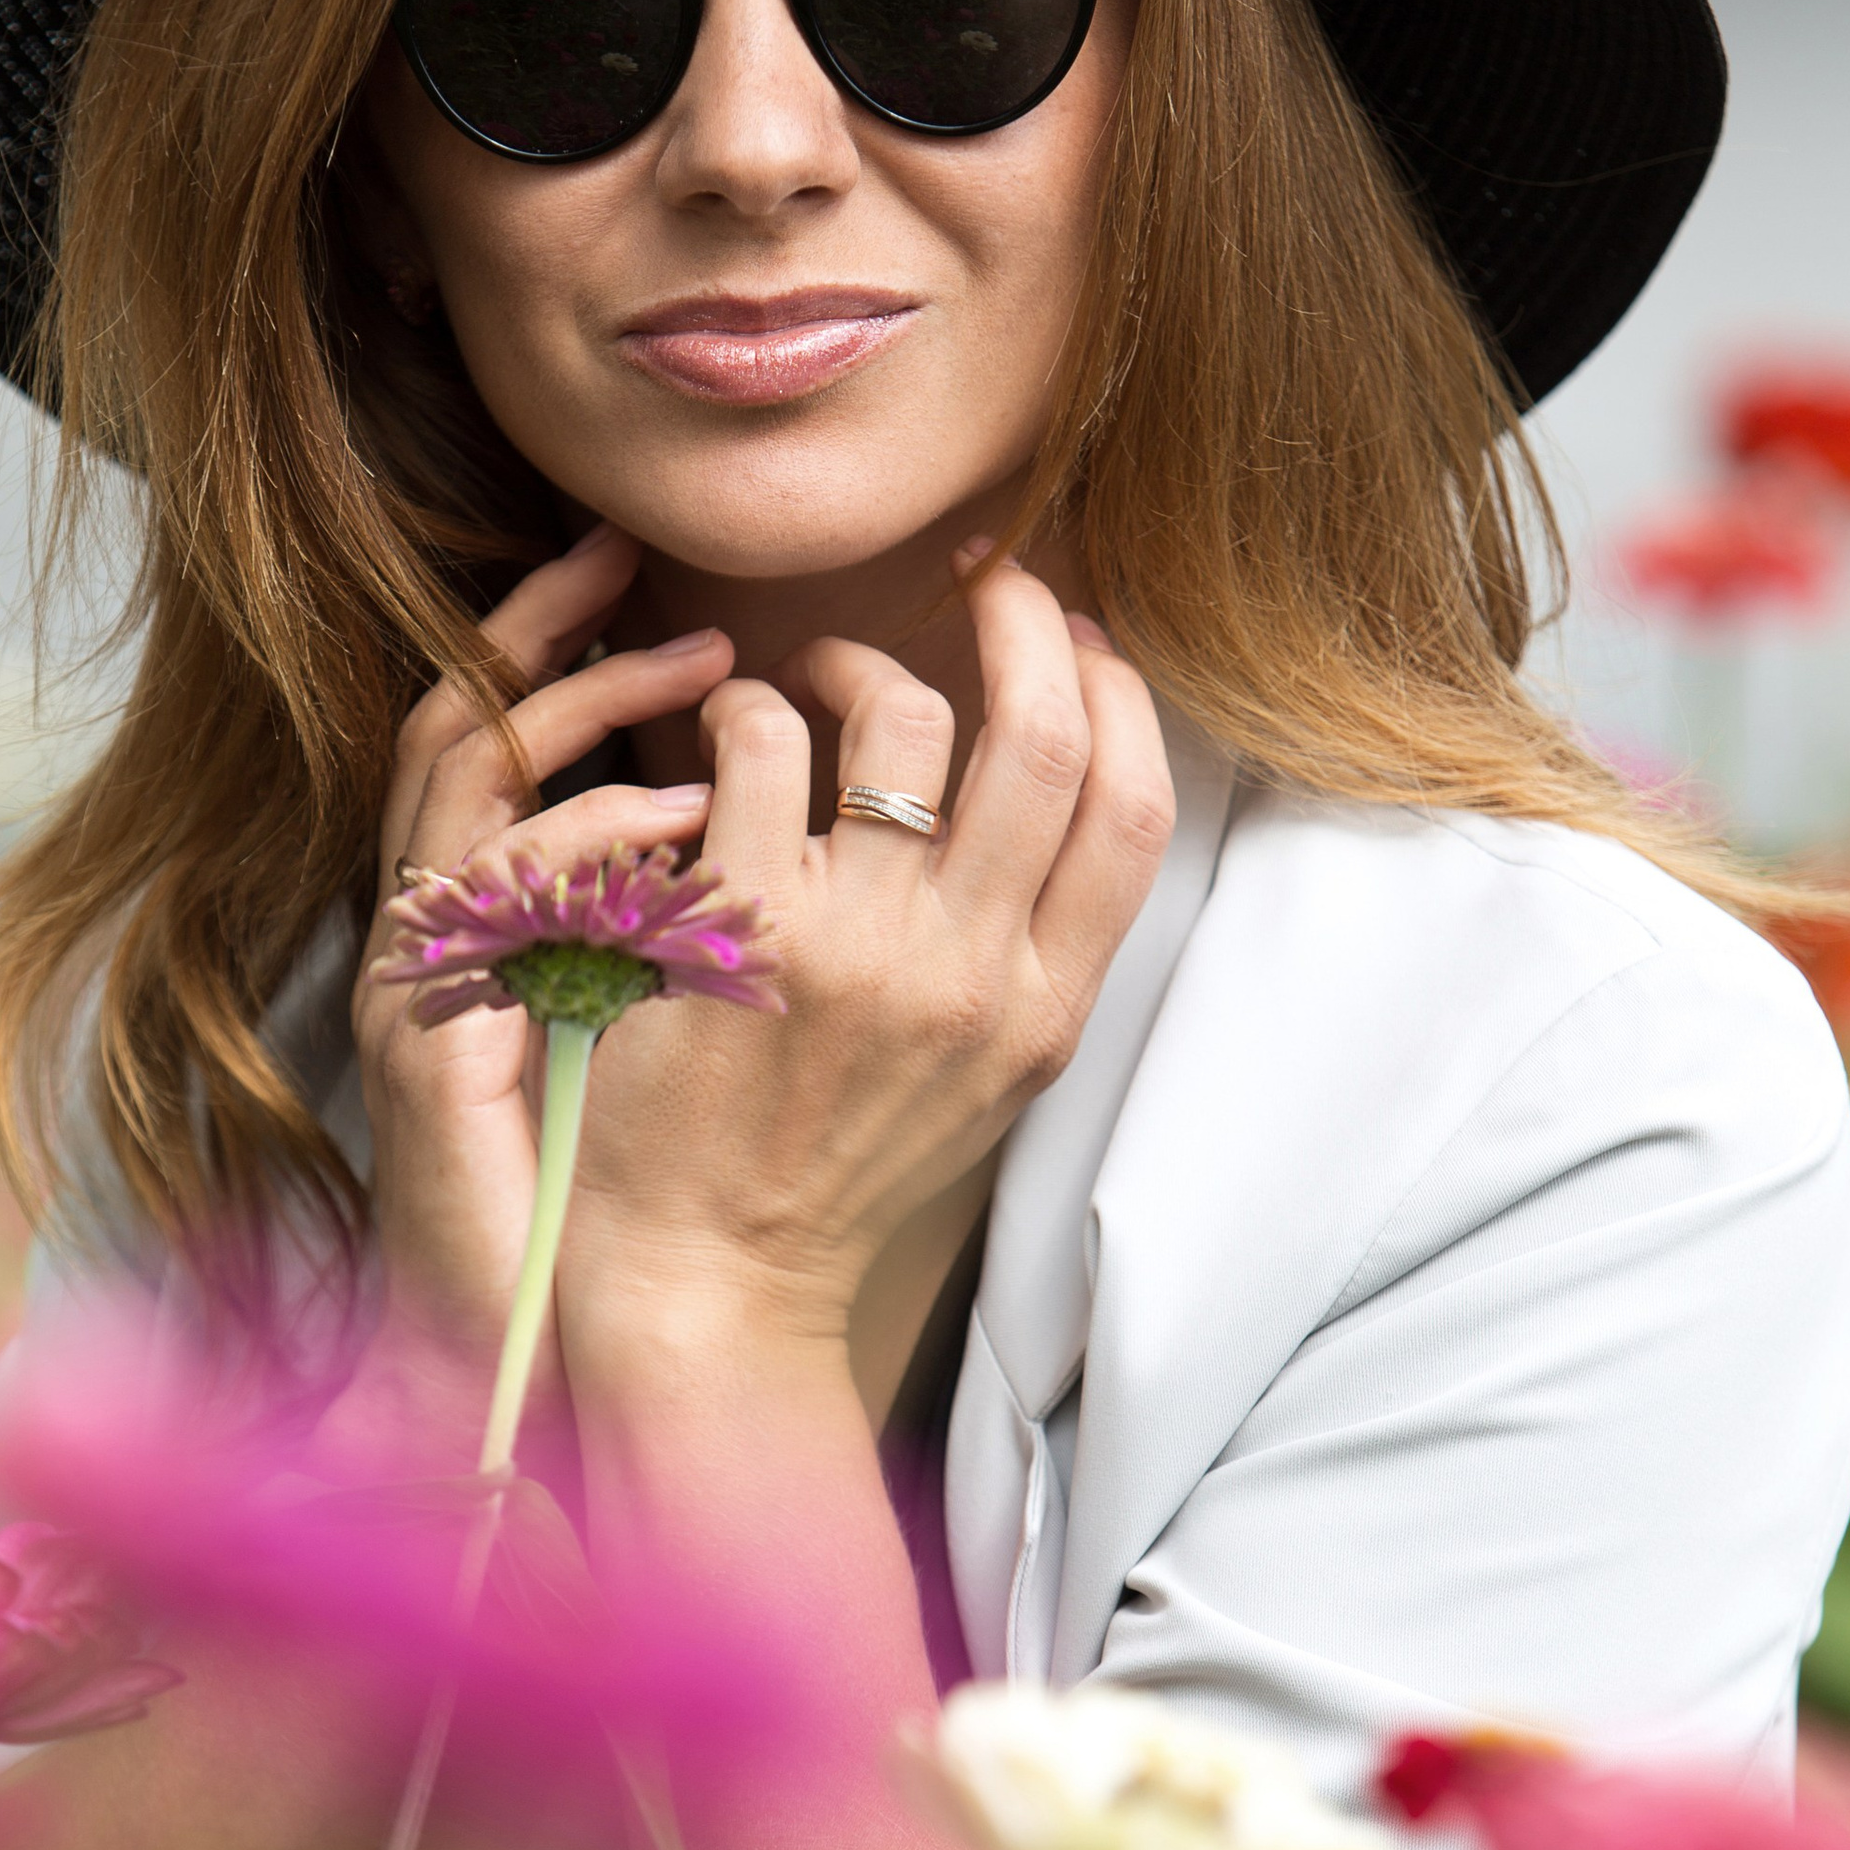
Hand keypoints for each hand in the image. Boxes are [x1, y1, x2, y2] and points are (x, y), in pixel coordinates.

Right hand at [345, 522, 732, 1393]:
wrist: (534, 1353)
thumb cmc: (611, 1195)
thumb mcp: (663, 1021)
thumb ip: (692, 910)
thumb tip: (803, 813)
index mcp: (488, 921)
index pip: (497, 730)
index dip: (558, 637)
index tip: (654, 571)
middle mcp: (434, 931)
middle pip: (450, 716)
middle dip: (542, 621)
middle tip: (633, 558)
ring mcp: (419, 981)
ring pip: (450, 772)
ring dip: (577, 703)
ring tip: (702, 667)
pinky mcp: (425, 1038)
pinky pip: (490, 893)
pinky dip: (588, 834)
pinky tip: (685, 818)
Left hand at [547, 553, 1173, 1369]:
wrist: (712, 1273)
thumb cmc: (836, 1163)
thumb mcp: (984, 1076)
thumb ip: (1032, 946)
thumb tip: (1073, 775)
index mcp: (1046, 1011)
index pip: (1137, 811)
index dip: (1119, 693)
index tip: (1075, 635)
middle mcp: (970, 977)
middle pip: (1046, 735)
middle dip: (1021, 618)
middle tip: (981, 576)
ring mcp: (858, 950)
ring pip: (901, 712)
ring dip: (855, 656)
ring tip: (811, 675)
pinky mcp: (740, 929)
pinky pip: (758, 742)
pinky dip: (744, 704)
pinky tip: (726, 733)